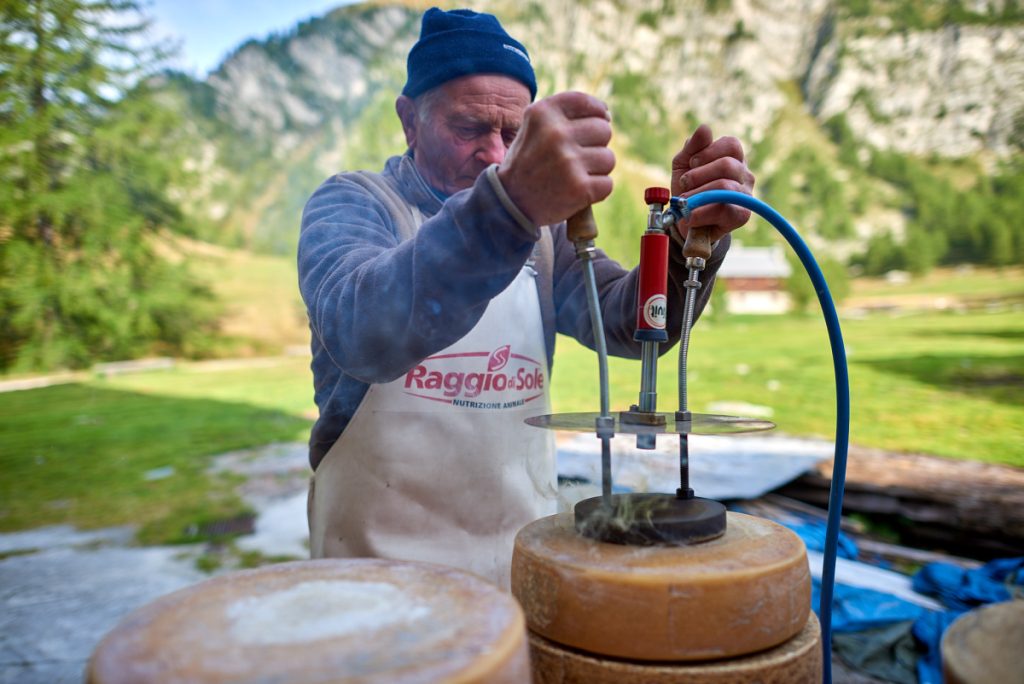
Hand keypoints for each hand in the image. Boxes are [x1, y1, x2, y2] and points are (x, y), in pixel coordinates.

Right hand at [497, 92, 614, 225]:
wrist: (510, 203)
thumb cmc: (528, 161)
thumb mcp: (534, 127)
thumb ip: (563, 114)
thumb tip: (606, 115)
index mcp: (542, 113)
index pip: (585, 102)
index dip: (597, 112)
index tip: (596, 122)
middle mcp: (555, 133)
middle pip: (604, 130)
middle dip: (595, 144)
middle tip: (575, 158)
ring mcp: (568, 161)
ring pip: (608, 159)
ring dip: (596, 170)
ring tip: (573, 176)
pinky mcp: (579, 188)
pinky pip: (607, 184)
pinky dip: (596, 190)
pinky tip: (577, 192)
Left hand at [670, 124, 755, 243]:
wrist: (683, 219)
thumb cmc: (687, 188)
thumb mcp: (683, 164)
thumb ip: (693, 146)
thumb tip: (705, 128)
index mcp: (733, 158)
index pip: (731, 144)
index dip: (709, 151)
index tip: (692, 163)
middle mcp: (744, 175)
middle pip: (728, 165)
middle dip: (699, 175)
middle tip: (684, 184)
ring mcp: (745, 196)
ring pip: (725, 187)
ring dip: (697, 195)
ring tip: (684, 203)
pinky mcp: (741, 216)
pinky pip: (724, 210)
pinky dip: (701, 213)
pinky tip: (690, 216)